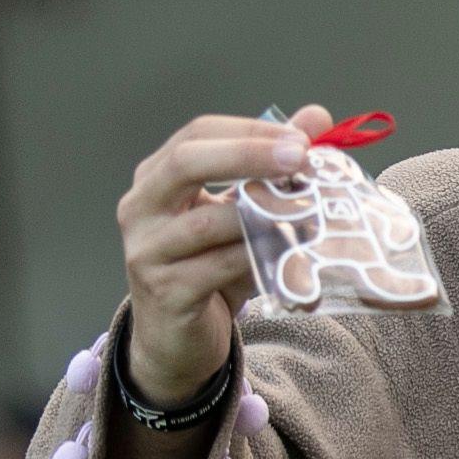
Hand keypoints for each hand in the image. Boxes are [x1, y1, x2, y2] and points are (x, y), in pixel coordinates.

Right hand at [114, 105, 328, 404]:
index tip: (302, 139)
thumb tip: (317, 117)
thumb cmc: (208, 268)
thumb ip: (271, 166)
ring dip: (265, 216)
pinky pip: (219, 267)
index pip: (197, 134)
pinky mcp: (166, 293)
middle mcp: (141, 208)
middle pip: (186, 163)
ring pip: (208, 222)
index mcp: (156, 178)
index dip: (249, 132)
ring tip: (311, 215)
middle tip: (300, 156)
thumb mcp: (239, 214)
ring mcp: (148, 252)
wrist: (176, 341)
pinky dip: (259, 260)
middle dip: (247, 155)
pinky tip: (291, 257)